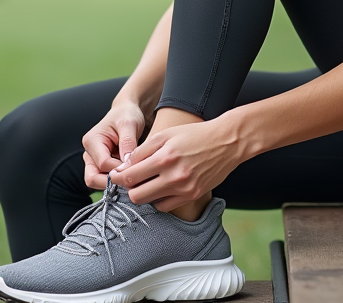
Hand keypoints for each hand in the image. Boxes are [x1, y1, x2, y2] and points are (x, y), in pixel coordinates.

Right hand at [82, 100, 147, 189]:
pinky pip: (105, 179)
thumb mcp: (129, 124)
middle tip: (132, 179)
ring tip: (131, 177)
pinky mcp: (101, 166)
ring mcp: (94, 161)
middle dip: (112, 183)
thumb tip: (127, 165)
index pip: (103, 164)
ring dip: (114, 183)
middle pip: (93, 178)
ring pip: (98, 182)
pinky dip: (116, 181)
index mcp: (92, 141)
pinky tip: (130, 176)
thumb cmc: (127, 115)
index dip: (119, 170)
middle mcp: (89, 153)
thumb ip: (128, 143)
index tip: (136, 169)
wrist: (127, 112)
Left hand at [109, 115, 243, 211]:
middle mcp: (174, 176)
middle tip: (128, 180)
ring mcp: (184, 189)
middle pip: (136, 195)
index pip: (130, 176)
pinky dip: (158, 199)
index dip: (117, 177)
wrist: (227, 142)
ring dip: (143, 194)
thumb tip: (124, 166)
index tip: (115, 175)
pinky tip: (160, 187)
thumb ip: (142, 151)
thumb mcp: (166, 135)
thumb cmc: (194, 135)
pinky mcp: (192, 196)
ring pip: (149, 202)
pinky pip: (165, 206)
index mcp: (165, 157)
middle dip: (128, 188)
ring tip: (145, 182)